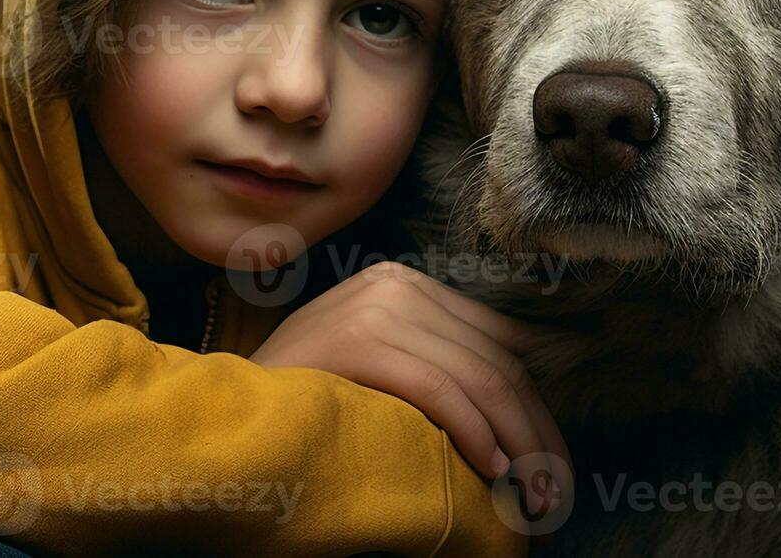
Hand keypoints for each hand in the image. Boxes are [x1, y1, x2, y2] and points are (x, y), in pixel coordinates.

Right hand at [248, 260, 569, 511]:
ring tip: (531, 496)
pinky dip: (474, 432)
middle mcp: (395, 283)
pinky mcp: (359, 340)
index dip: (538, 405)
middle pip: (497, 360)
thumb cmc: (309, 400)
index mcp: (405, 284)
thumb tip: (526, 397)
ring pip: (479, 376)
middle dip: (536, 432)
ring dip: (517, 444)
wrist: (225, 413)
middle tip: (553, 493)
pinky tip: (491, 469)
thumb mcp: (384, 369)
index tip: (555, 460)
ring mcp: (375, 307)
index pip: (499, 340)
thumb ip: (442, 363)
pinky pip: (440, 389)